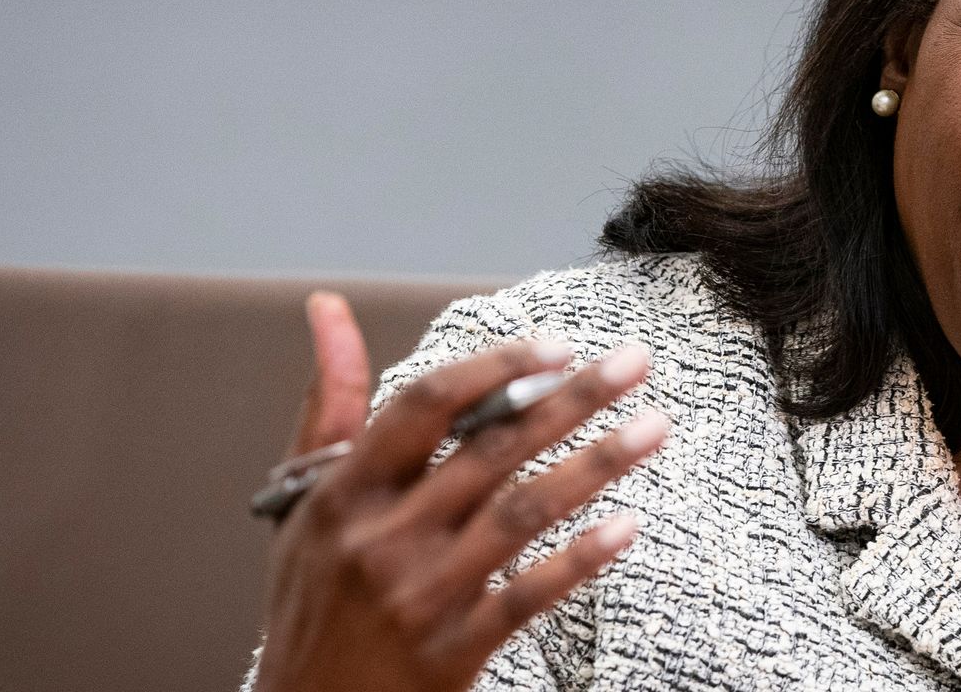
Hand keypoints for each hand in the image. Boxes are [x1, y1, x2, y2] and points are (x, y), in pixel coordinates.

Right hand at [252, 292, 667, 691]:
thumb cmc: (315, 594)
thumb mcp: (306, 498)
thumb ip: (331, 403)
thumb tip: (329, 309)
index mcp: (345, 491)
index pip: (425, 404)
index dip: (496, 367)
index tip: (559, 346)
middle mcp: (381, 537)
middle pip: (492, 449)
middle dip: (572, 399)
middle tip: (635, 364)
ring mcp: (420, 595)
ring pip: (522, 513)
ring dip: (595, 464)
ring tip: (654, 428)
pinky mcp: (453, 650)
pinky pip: (528, 596)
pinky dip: (579, 558)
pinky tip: (627, 525)